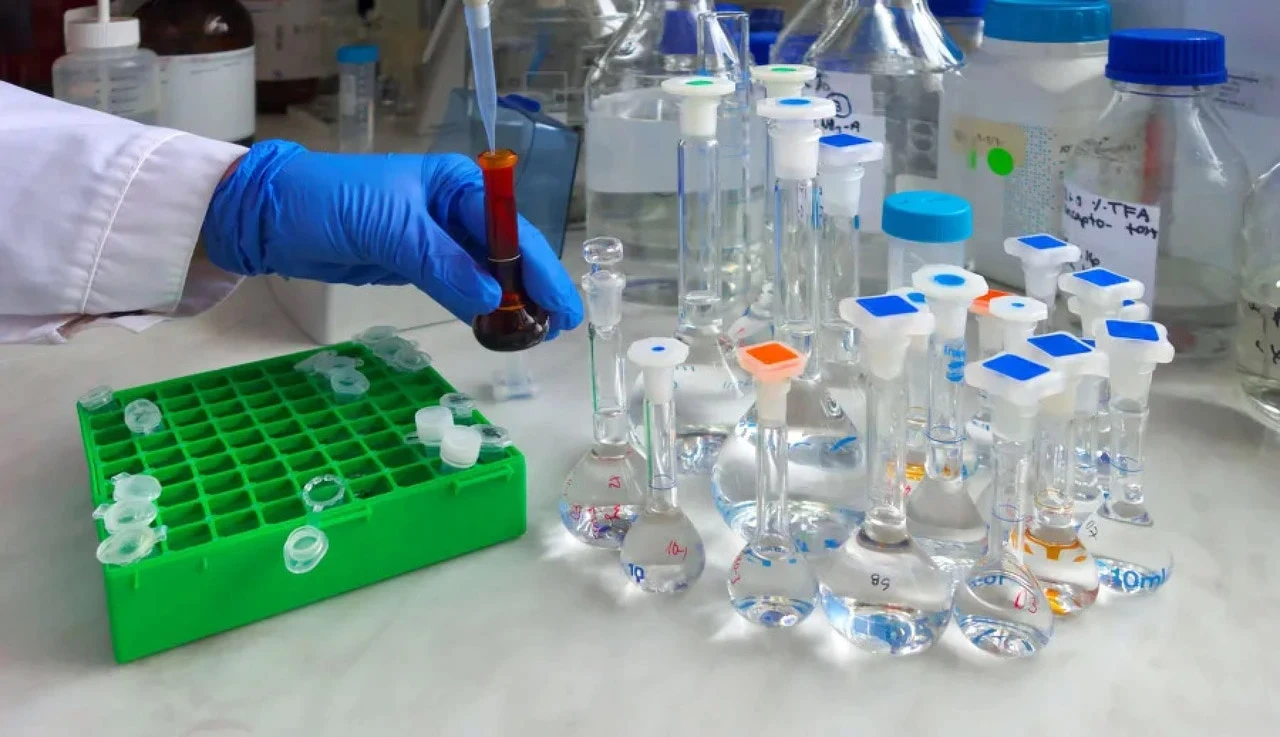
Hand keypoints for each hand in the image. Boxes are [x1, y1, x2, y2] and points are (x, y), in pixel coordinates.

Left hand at [201, 140, 583, 337]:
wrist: (268, 217)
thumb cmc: (327, 202)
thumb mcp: (388, 229)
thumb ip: (442, 263)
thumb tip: (491, 300)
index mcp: (455, 183)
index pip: (511, 227)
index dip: (540, 267)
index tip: (561, 305)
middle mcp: (453, 207)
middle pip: (507, 250)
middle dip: (534, 287)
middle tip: (558, 327)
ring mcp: (436, 237)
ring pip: (487, 271)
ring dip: (510, 301)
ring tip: (536, 333)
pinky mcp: (417, 262)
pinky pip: (460, 285)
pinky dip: (479, 305)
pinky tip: (496, 325)